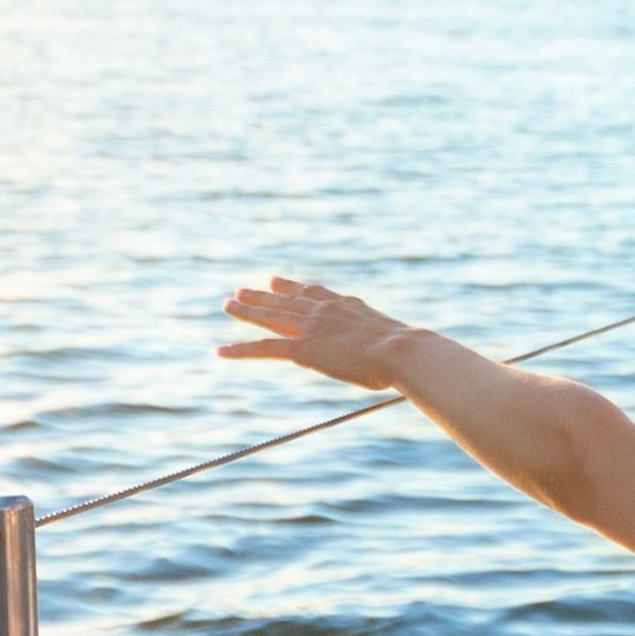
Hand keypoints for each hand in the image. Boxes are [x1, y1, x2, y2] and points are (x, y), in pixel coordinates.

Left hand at [219, 276, 427, 392]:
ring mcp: (311, 328)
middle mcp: (324, 311)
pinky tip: (221, 350)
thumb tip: (413, 355)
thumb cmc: (410, 353)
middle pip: (285, 300)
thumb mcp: (398, 342)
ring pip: (269, 317)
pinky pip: (263, 349)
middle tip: (242, 290)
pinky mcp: (302, 349)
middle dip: (261, 295)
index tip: (276, 280)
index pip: (312, 293)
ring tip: (228, 305)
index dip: (291, 287)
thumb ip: (390, 343)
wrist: (403, 350)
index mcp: (345, 306)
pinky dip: (240, 350)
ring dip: (246, 312)